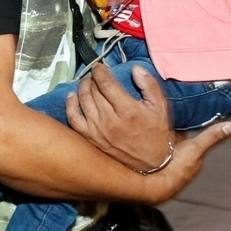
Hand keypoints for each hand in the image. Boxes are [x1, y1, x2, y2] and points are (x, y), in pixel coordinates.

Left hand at [65, 63, 230, 202]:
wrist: (152, 163)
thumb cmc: (157, 132)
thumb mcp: (160, 107)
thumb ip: (149, 86)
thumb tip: (135, 69)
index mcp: (128, 110)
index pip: (106, 84)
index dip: (100, 72)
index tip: (100, 67)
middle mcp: (110, 120)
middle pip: (93, 91)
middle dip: (92, 79)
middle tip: (94, 75)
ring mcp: (98, 130)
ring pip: (82, 101)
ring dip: (82, 88)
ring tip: (87, 83)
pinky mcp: (91, 139)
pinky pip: (73, 119)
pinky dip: (70, 105)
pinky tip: (72, 97)